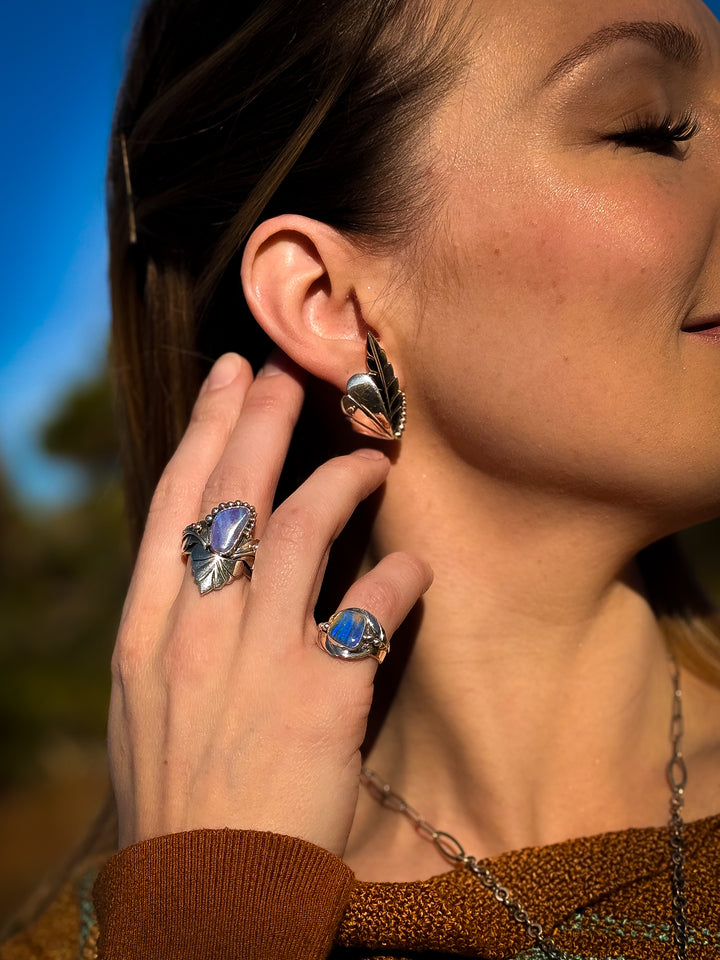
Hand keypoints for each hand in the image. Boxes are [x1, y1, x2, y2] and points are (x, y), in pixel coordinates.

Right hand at [108, 351, 431, 856]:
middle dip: (262, 423)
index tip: (229, 378)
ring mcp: (255, 660)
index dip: (204, 431)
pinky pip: (369, 610)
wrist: (207, 898)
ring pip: (302, 531)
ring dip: (342, 481)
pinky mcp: (320, 698)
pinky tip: (415, 566)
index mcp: (147, 632)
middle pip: (232, 497)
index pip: (174, 504)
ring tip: (372, 460)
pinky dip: (398, 579)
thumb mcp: (147, 706)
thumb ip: (175, 631)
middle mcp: (195, 632)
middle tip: (291, 375)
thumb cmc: (178, 799)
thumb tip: (206, 566)